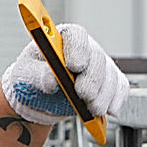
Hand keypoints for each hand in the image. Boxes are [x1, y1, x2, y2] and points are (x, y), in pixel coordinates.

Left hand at [2, 24, 128, 124]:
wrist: (39, 96)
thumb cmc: (32, 76)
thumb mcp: (26, 73)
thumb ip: (37, 74)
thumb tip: (51, 78)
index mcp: (63, 38)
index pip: (76, 36)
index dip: (77, 49)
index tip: (74, 66)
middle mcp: (85, 49)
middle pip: (96, 58)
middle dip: (92, 79)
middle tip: (84, 94)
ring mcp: (98, 65)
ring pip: (110, 75)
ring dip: (104, 95)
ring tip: (93, 109)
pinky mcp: (107, 82)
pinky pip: (120, 87)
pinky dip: (117, 100)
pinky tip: (110, 110)